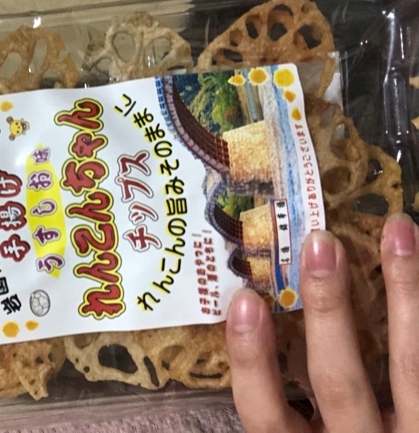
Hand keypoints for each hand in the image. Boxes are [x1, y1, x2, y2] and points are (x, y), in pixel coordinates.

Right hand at [226, 213, 418, 431]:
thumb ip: (284, 412)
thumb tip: (256, 326)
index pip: (266, 416)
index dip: (252, 359)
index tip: (244, 300)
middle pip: (339, 381)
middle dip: (328, 309)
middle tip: (321, 242)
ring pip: (413, 369)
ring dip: (406, 295)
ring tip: (400, 231)